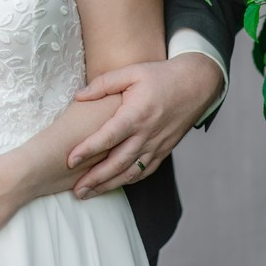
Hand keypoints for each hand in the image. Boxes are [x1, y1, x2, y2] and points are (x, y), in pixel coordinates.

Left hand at [68, 54, 224, 196]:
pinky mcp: (163, 150)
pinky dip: (128, 181)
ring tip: (89, 193)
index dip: (88, 150)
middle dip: (96, 179)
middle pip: (117, 163)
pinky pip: (144, 171)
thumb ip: (104, 83)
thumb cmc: (161, 76)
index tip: (70, 161)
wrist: (195, 85)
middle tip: (77, 191)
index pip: (108, 138)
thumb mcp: (132, 72)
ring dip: (109, 185)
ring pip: (130, 172)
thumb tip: (79, 96)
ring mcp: (156, 146)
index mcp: (136, 115)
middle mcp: (146, 135)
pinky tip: (114, 185)